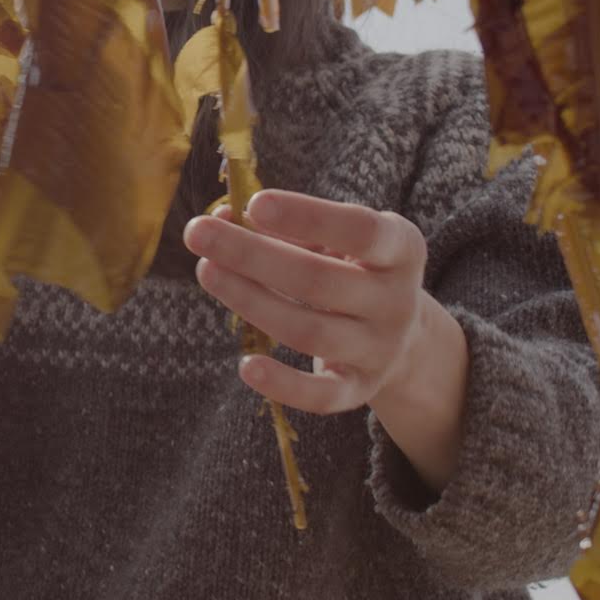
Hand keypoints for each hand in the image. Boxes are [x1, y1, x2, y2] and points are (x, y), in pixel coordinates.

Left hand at [183, 189, 469, 489]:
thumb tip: (222, 220)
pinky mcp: (360, 389)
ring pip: (309, 331)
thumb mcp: (337, 239)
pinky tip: (246, 365)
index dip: (307, 217)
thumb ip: (287, 226)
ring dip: (251, 302)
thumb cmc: (353, 268)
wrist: (403, 336)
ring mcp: (381, 349)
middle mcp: (397, 301)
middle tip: (197, 231)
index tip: (255, 203)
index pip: (359, 230)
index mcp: (401, 249)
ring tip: (206, 271)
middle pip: (319, 280)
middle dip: (252, 255)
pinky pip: (322, 396)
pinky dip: (284, 385)